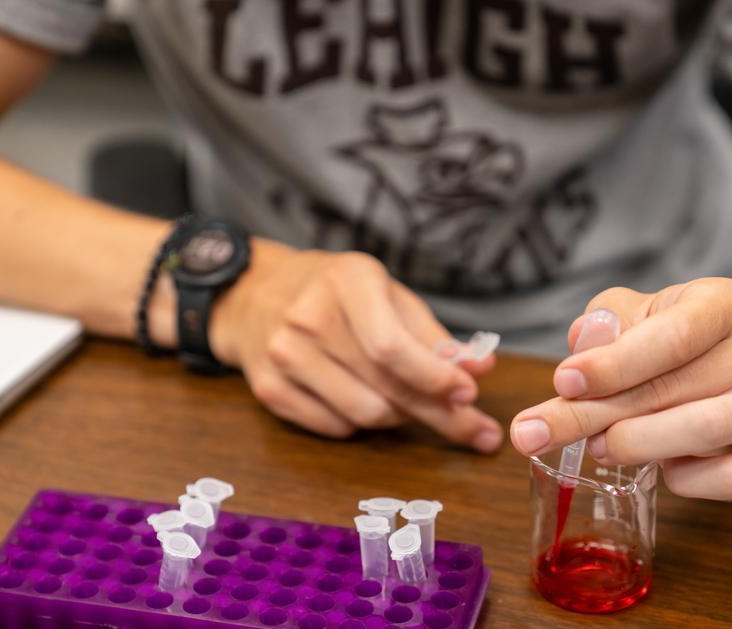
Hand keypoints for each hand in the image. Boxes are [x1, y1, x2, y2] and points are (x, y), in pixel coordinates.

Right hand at [209, 242, 501, 451]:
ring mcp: (283, 356)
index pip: (392, 346)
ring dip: (400, 418)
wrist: (251, 296)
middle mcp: (308, 317)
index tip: (469, 394)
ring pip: (364, 414)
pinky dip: (361, 424)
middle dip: (439, 414)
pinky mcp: (269, 390)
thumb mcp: (385, 294)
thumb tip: (480, 369)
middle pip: (385, 387)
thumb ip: (432, 334)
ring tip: (411, 405)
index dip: (435, 377)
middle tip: (476, 431)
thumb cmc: (333, 293)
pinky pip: (335, 427)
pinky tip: (364, 400)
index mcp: (346, 282)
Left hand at [509, 278, 731, 500]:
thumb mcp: (639, 316)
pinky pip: (727, 478)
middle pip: (671, 389)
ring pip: (701, 433)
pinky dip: (683, 479)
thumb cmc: (682, 344)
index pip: (671, 335)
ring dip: (637, 445)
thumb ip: (605, 325)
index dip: (613, 364)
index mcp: (725, 304)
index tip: (564, 382)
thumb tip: (582, 345)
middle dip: (594, 414)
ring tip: (600, 446)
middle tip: (538, 433)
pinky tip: (662, 467)